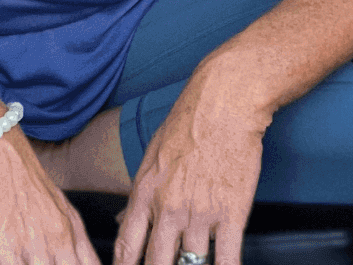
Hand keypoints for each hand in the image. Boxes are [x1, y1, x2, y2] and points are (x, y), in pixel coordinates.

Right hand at [0, 118, 103, 264]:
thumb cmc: (17, 169)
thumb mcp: (53, 202)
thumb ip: (65, 235)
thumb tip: (68, 258)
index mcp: (74, 227)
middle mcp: (59, 238)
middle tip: (47, 263)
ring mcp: (33, 244)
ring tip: (28, 262)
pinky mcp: (4, 246)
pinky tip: (7, 263)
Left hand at [112, 66, 269, 264]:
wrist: (223, 103)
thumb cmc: (187, 123)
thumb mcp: (152, 155)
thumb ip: (139, 193)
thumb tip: (122, 219)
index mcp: (145, 192)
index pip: (126, 246)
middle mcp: (168, 207)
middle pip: (156, 264)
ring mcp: (199, 213)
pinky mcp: (231, 214)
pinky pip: (227, 260)